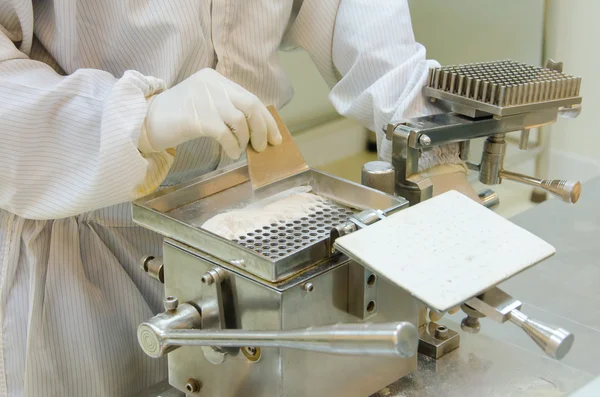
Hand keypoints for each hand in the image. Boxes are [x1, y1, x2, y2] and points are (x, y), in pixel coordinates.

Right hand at [141, 69, 281, 158]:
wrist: (142, 122)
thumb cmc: (177, 118)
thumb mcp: (205, 104)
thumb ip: (227, 109)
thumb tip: (258, 130)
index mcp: (215, 79)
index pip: (250, 97)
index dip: (267, 119)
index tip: (275, 137)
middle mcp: (211, 84)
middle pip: (251, 105)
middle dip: (262, 129)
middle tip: (262, 147)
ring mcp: (203, 99)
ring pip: (240, 120)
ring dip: (245, 140)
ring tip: (238, 149)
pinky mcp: (196, 117)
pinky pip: (225, 133)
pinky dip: (232, 146)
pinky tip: (230, 153)